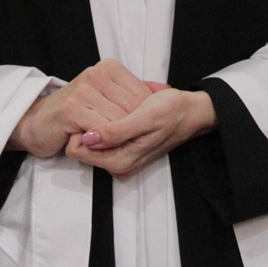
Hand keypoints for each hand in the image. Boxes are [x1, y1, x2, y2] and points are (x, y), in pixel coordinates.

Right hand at [7, 59, 151, 157]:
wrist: (40, 123)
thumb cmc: (76, 112)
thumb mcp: (108, 96)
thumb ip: (135, 91)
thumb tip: (166, 89)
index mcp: (108, 68)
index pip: (140, 92)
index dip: (145, 115)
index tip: (141, 129)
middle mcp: (96, 73)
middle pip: (132, 107)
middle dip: (134, 128)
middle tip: (132, 142)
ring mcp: (84, 89)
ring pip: (118, 119)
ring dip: (120, 137)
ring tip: (118, 145)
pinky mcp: (73, 108)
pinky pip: (101, 128)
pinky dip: (105, 140)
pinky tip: (101, 144)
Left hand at [64, 89, 216, 179]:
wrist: (191, 112)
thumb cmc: (171, 112)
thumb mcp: (144, 118)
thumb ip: (115, 132)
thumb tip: (87, 138)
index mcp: (121, 160)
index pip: (77, 150)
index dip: (78, 128)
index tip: (90, 109)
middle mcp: (119, 164)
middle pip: (81, 146)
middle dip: (88, 124)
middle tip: (104, 103)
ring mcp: (121, 158)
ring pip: (91, 140)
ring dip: (97, 121)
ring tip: (113, 104)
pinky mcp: (124, 149)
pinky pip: (102, 137)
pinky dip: (105, 121)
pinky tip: (117, 108)